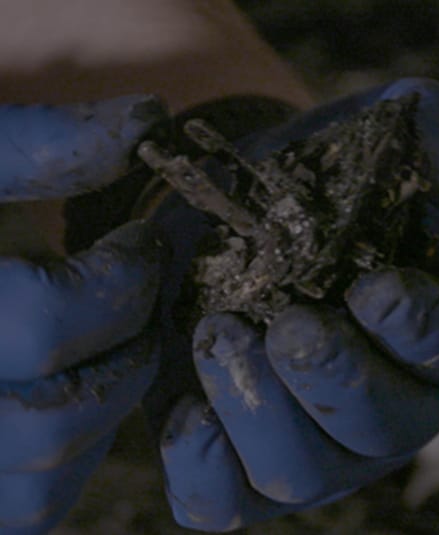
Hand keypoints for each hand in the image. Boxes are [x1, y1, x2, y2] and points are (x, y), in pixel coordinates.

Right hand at [0, 95, 165, 532]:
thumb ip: (45, 143)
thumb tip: (150, 121)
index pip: (46, 319)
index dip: (121, 277)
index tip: (145, 240)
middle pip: (58, 411)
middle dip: (130, 345)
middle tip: (141, 293)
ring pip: (46, 471)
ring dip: (110, 402)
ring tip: (119, 339)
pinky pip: (30, 504)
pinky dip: (76, 456)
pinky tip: (83, 388)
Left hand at [144, 78, 438, 530]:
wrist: (247, 223)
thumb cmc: (324, 187)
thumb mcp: (377, 143)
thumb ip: (422, 129)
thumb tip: (428, 127)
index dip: (422, 331)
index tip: (372, 289)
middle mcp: (390, 407)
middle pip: (378, 430)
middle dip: (332, 380)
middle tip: (286, 324)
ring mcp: (318, 445)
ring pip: (300, 470)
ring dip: (259, 412)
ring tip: (219, 335)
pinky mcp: (245, 462)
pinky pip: (227, 500)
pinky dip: (204, 469)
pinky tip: (184, 413)